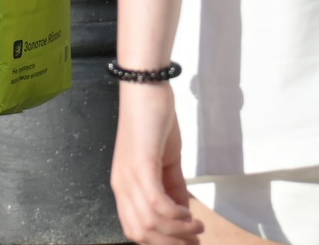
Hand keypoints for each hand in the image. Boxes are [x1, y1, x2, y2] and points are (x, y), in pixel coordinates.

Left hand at [112, 81, 200, 244]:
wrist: (145, 88)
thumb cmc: (153, 121)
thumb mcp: (165, 161)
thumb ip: (172, 186)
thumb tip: (184, 211)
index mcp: (124, 186)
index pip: (134, 229)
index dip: (160, 243)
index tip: (186, 243)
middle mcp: (121, 185)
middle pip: (140, 233)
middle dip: (171, 243)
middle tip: (195, 242)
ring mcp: (128, 176)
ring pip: (149, 223)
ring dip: (178, 232)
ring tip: (197, 228)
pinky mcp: (141, 165)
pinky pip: (157, 204)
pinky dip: (177, 215)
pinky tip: (190, 214)